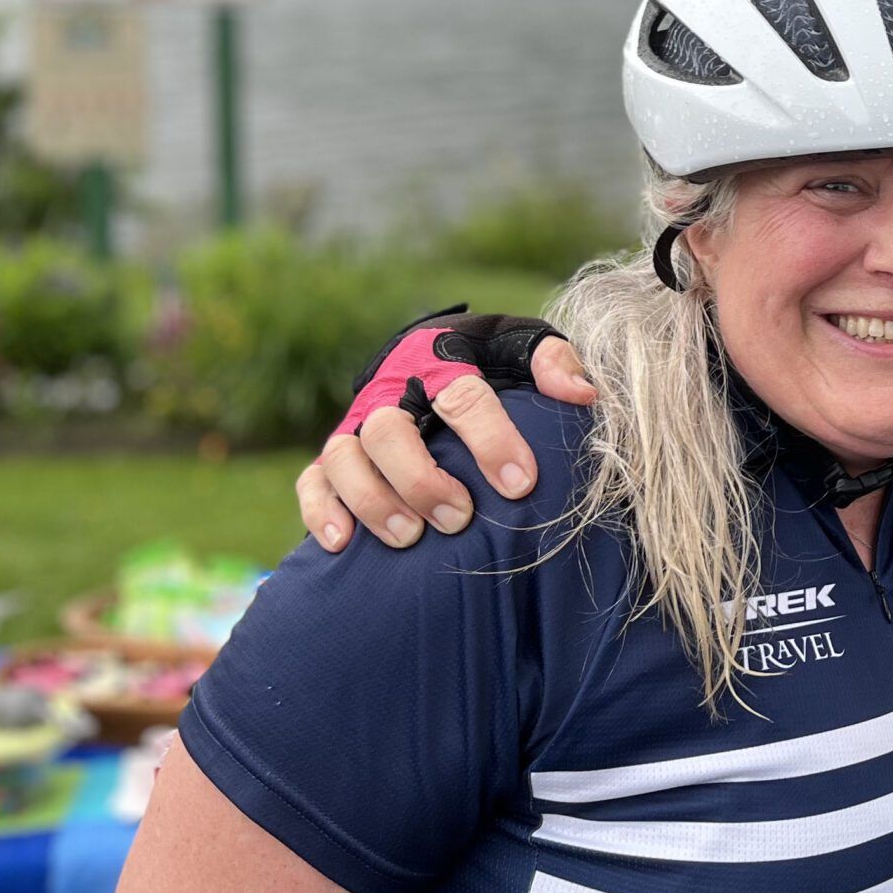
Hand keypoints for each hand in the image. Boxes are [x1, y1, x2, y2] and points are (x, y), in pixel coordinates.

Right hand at [296, 311, 596, 552]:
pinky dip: (321, 511)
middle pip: (388, 431)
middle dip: (421, 478)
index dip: (490, 439)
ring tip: (409, 537)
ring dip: (372, 500)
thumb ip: (553, 363)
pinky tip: (343, 544)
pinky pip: (311, 483)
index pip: (462, 395)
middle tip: (458, 517)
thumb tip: (581, 395)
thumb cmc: (487, 362)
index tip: (520, 484)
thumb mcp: (522, 348)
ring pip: (344, 458)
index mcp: (440, 358)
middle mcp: (390, 391)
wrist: (428, 359)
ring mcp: (354, 426)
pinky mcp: (329, 459)